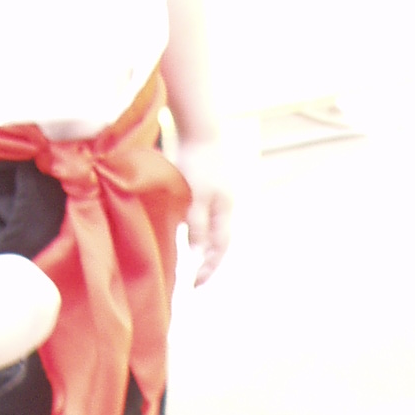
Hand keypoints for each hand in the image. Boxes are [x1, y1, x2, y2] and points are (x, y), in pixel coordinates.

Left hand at [174, 137, 232, 285]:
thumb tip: (197, 254)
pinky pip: (208, 215)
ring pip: (213, 228)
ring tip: (192, 260)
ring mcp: (220, 195)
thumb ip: (196, 225)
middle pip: (219, 241)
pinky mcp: (211, 185)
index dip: (208, 268)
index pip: (218, 248)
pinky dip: (200, 228)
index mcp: (224, 211)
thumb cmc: (196, 162)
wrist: (201, 129)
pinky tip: (189, 230)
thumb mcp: (195, 197)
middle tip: (195, 279)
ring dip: (204, 246)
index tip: (194, 285)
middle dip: (208, 262)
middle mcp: (226, 207)